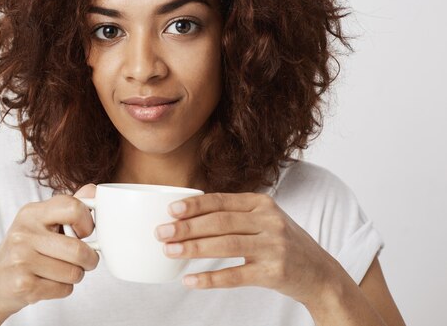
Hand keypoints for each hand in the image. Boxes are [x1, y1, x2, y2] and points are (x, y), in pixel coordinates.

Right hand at [0, 184, 99, 317]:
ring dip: (75, 276)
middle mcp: (24, 233)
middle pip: (78, 249)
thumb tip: (93, 190)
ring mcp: (21, 259)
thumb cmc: (25, 251)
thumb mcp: (41, 223)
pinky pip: (64, 289)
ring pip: (74, 272)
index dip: (88, 223)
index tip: (84, 233)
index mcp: (31, 213)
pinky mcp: (23, 284)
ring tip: (59, 271)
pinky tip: (48, 282)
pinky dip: (63, 289)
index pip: (73, 208)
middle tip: (83, 261)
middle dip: (89, 260)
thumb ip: (68, 207)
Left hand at [155, 192, 341, 304]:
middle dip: (187, 227)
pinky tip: (190, 280)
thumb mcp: (264, 220)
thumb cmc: (282, 243)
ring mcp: (273, 247)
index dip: (194, 205)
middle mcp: (269, 221)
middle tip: (161, 232)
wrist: (320, 273)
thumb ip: (235, 214)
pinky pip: (235, 276)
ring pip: (225, 245)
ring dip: (193, 249)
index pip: (221, 201)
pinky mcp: (274, 273)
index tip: (171, 210)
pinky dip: (210, 278)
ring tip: (169, 251)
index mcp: (262, 203)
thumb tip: (188, 216)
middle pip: (220, 222)